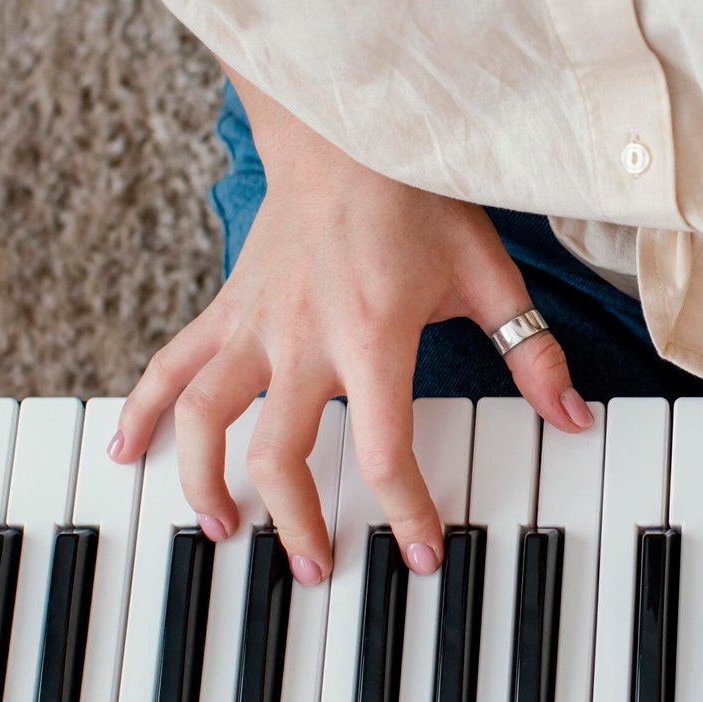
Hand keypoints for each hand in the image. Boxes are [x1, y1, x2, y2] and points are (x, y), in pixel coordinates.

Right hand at [107, 73, 592, 583]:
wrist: (348, 132)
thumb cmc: (420, 201)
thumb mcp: (489, 275)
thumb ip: (531, 353)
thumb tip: (573, 418)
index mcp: (373, 335)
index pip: (384, 450)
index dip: (406, 512)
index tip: (422, 557)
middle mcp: (302, 337)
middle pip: (280, 452)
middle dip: (295, 522)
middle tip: (314, 569)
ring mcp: (254, 323)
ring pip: (207, 416)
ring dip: (203, 480)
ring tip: (219, 529)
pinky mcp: (226, 307)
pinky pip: (170, 364)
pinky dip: (144, 411)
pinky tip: (130, 453)